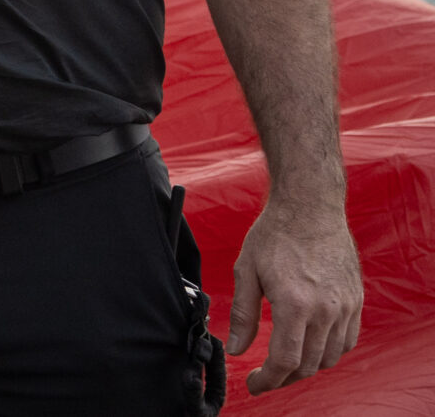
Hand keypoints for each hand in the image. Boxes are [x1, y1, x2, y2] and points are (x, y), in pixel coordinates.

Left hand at [232, 196, 361, 392]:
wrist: (311, 207)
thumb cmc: (275, 234)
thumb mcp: (247, 270)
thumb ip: (243, 315)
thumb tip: (236, 349)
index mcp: (295, 304)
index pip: (285, 360)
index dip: (268, 380)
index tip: (253, 384)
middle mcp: (326, 310)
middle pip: (308, 365)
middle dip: (284, 378)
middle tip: (265, 377)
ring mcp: (345, 307)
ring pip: (330, 357)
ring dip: (307, 367)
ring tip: (285, 363)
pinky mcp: (356, 301)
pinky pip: (347, 341)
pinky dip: (329, 352)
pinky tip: (311, 347)